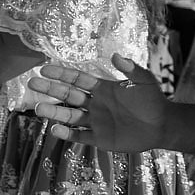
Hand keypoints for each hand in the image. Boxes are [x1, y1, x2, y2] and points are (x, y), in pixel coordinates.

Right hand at [29, 53, 167, 151]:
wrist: (162, 126)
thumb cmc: (153, 101)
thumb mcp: (144, 81)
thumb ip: (131, 69)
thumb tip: (116, 55)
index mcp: (103, 88)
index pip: (77, 80)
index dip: (61, 74)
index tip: (44, 69)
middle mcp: (95, 104)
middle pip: (68, 96)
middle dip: (50, 90)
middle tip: (32, 84)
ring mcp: (96, 121)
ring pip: (70, 116)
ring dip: (54, 112)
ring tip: (38, 108)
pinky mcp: (99, 138)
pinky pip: (79, 136)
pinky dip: (67, 134)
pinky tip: (55, 129)